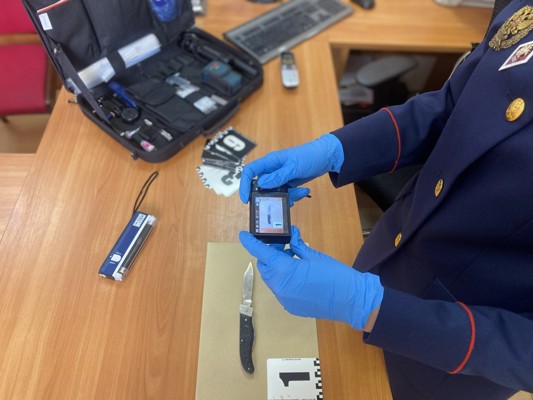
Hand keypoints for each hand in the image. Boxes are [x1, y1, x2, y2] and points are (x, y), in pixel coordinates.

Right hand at [239, 134, 343, 203]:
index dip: (245, 185)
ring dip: (286, 197)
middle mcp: (272, 170)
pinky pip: (285, 194)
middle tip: (279, 202)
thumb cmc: (310, 155)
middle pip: (261, 186)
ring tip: (299, 193)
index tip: (246, 199)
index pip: (250, 172)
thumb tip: (261, 184)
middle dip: (270, 196)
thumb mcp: (294, 167)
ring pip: (275, 193)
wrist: (327, 156)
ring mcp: (280, 177)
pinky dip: (293, 196)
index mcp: (270, 162)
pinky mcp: (288, 183)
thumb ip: (278, 176)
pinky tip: (304, 191)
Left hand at [239, 226, 382, 329]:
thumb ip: (298, 245)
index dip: (251, 243)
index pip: (261, 253)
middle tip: (283, 245)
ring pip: (272, 279)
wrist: (351, 301)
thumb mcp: (315, 255)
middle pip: (265, 266)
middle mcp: (280, 286)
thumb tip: (291, 236)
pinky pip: (280, 289)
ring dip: (277, 267)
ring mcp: (284, 298)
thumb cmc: (335, 275)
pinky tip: (298, 275)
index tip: (243, 235)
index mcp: (284, 270)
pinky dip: (284, 280)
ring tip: (293, 258)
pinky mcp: (291, 306)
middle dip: (270, 255)